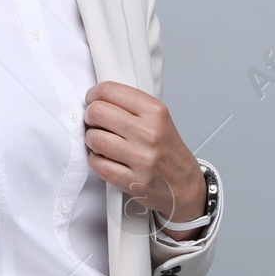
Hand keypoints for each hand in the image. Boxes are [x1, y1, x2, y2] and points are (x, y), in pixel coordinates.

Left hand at [82, 81, 207, 239]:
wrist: (184, 184)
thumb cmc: (167, 150)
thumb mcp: (158, 118)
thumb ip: (130, 105)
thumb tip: (95, 98)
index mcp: (155, 111)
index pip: (109, 90)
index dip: (93, 95)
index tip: (92, 100)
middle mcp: (149, 133)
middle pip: (97, 112)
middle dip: (90, 116)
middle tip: (95, 122)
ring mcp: (142, 158)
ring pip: (93, 138)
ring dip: (92, 139)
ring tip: (101, 141)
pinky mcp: (133, 181)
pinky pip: (97, 163)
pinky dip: (96, 160)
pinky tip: (105, 158)